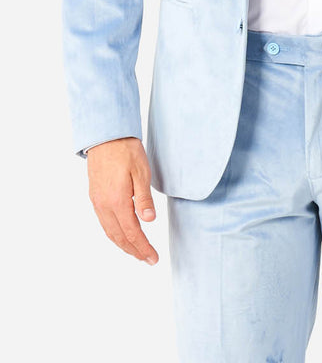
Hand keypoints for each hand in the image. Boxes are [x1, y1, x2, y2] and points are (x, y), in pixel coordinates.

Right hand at [87, 136, 158, 264]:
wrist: (106, 136)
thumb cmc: (126, 151)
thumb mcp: (141, 172)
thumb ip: (144, 199)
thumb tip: (149, 221)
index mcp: (118, 201)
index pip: (132, 233)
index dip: (143, 247)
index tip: (153, 258)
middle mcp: (104, 205)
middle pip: (119, 237)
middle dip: (134, 251)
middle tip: (148, 259)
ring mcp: (97, 201)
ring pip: (109, 231)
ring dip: (123, 244)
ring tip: (136, 251)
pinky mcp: (95, 196)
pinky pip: (104, 222)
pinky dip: (114, 233)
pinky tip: (122, 233)